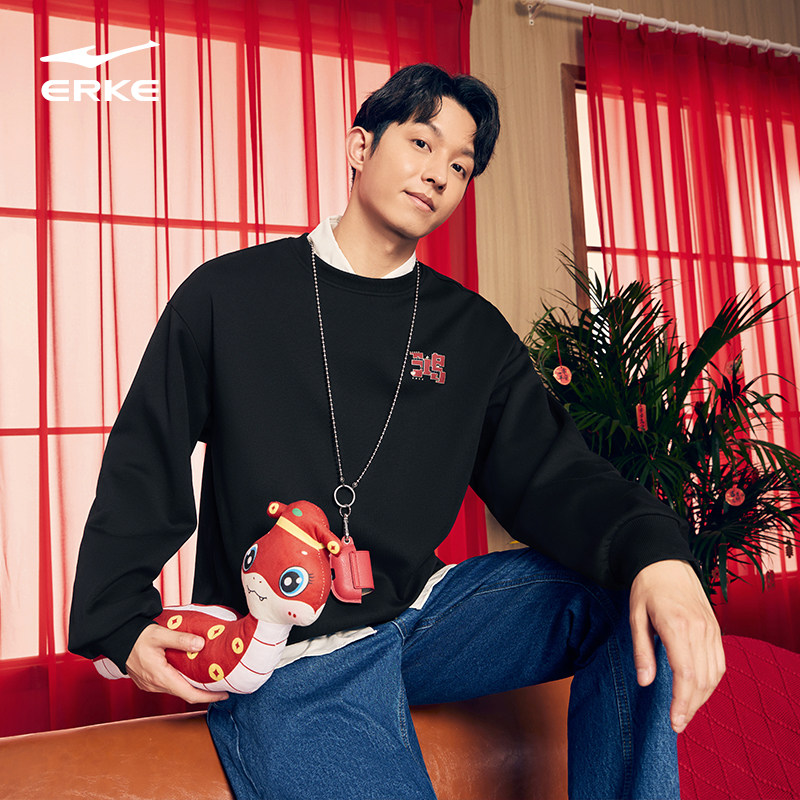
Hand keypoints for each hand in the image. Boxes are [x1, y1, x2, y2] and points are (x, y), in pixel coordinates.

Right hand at [126, 623, 228, 703]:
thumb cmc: (138, 637)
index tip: (224, 695)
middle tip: (221, 685)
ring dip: (192, 688)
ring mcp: (150, 685)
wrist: (118, 639)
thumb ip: (181, 639)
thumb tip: (201, 644)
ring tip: (209, 680)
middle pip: (184, 694)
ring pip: (176, 690)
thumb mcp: (160, 634)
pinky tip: (189, 675)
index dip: (208, 697)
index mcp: (160, 676)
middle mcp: (155, 685)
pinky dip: (181, 683)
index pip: (189, 694)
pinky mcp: (147, 682)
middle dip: (204, 692)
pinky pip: (168, 686)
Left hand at [629, 560, 724, 733]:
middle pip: (702, 679)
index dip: (682, 702)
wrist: (666, 562)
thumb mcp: (635, 616)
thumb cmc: (646, 589)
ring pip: (714, 674)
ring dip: (702, 697)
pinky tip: (698, 690)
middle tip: (677, 723)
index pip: (685, 674)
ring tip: (686, 711)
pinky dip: (711, 682)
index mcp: (677, 626)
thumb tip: (645, 682)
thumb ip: (642, 650)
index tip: (675, 722)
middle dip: (691, 706)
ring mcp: (711, 629)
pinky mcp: (716, 629)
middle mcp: (699, 629)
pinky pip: (720, 663)